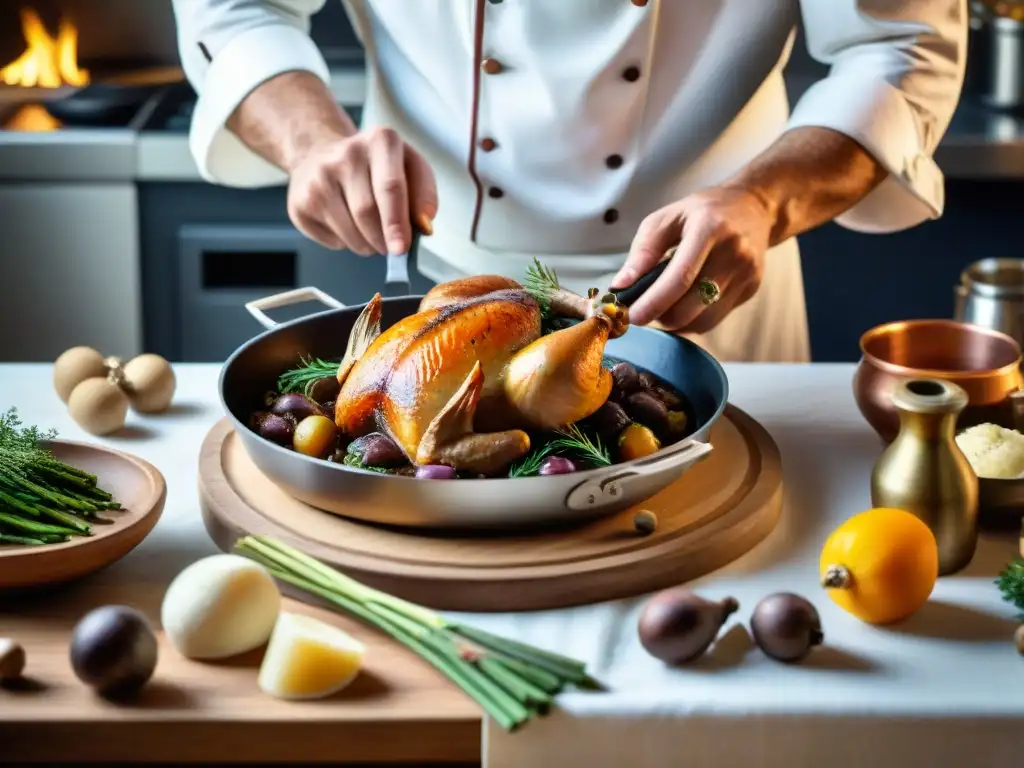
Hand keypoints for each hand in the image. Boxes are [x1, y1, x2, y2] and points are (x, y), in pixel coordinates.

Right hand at [286, 127, 437, 255]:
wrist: (322, 155)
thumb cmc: (377, 168)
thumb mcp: (410, 167)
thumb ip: (424, 195)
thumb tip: (424, 226)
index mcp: (380, 140)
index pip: (390, 187)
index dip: (396, 222)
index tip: (401, 249)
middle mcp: (346, 153)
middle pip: (367, 213)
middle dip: (383, 239)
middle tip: (391, 247)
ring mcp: (317, 177)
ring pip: (350, 232)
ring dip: (367, 246)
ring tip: (371, 235)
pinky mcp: (299, 202)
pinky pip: (331, 240)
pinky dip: (346, 244)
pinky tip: (345, 225)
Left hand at [610, 186, 775, 332]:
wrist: (754, 207)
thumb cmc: (702, 211)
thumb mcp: (666, 217)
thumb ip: (643, 251)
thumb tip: (620, 286)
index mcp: (709, 229)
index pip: (680, 277)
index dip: (654, 303)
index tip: (632, 316)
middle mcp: (734, 254)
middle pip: (691, 306)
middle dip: (661, 316)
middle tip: (643, 309)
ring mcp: (746, 274)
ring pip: (703, 320)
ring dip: (676, 322)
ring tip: (663, 305)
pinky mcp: (751, 290)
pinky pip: (715, 319)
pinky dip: (692, 319)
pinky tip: (683, 304)